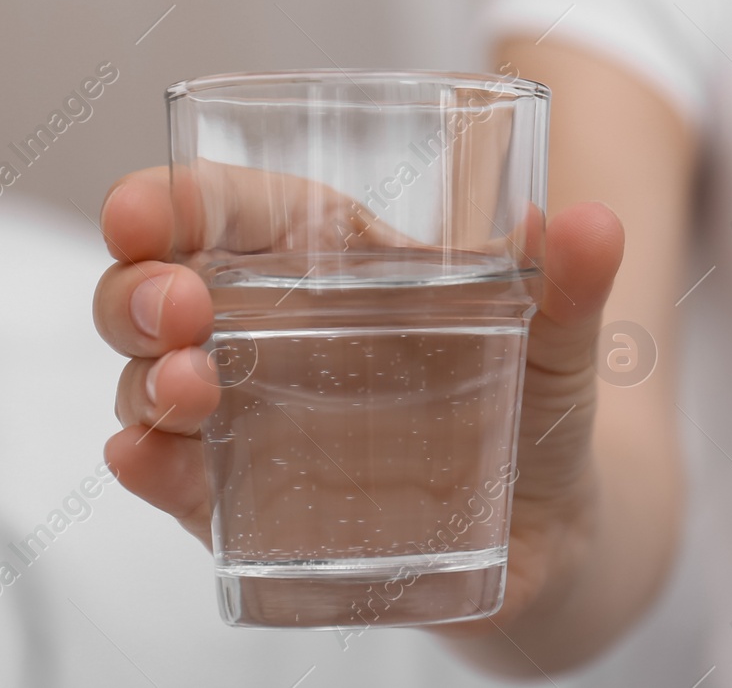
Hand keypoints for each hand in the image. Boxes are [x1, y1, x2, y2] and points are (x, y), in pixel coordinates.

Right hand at [92, 164, 624, 629]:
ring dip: (143, 378)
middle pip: (155, 288)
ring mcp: (251, 417)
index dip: (170, 199)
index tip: (137, 210)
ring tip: (188, 385)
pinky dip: (148, 467)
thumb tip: (594, 221)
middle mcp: (270, 329)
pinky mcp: (252, 501)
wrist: (547, 532)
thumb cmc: (533, 406)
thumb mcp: (557, 341)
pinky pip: (178, 479)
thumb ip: (572, 287)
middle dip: (138, 288)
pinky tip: (143, 459)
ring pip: (148, 380)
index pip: (225, 208)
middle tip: (176, 308)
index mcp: (328, 259)